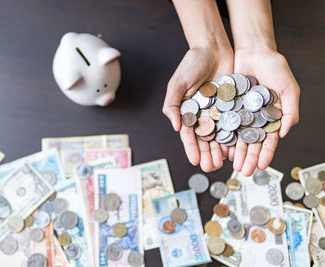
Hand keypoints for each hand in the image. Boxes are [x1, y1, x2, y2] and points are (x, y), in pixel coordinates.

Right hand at [163, 47, 233, 171]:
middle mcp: (203, 114)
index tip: (196, 162)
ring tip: (225, 162)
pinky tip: (238, 146)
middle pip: (205, 139)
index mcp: (188, 111)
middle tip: (212, 168)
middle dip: (208, 154)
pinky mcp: (232, 105)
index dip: (192, 148)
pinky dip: (235, 135)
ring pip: (220, 135)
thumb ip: (173, 104)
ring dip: (221, 149)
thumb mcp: (177, 83)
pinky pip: (234, 123)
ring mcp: (218, 111)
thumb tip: (177, 127)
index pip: (189, 134)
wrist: (213, 48)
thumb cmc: (191, 64)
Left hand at [232, 48, 299, 175]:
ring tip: (229, 164)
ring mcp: (239, 113)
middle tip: (242, 171)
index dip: (265, 154)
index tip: (260, 166)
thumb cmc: (275, 68)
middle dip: (247, 157)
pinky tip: (218, 146)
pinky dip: (221, 134)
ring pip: (235, 135)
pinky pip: (222, 122)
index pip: (268, 140)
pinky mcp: (226, 106)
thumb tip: (284, 133)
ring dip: (233, 150)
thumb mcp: (288, 88)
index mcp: (270, 117)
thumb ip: (290, 110)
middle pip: (250, 142)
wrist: (254, 51)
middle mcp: (254, 118)